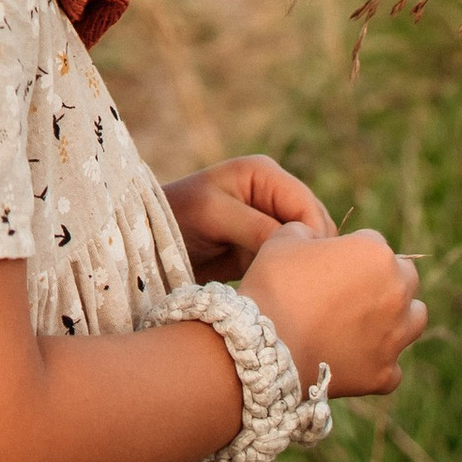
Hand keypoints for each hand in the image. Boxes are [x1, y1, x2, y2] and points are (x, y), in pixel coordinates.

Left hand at [164, 156, 336, 274]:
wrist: (147, 244)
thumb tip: (298, 246)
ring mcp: (269, 220)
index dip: (312, 237)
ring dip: (296, 266)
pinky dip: (285, 275)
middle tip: (296, 284)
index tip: (300, 270)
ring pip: (305, 247)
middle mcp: (272, 193)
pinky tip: (273, 288)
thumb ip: (257, 227)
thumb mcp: (215, 215)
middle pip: (314, 227)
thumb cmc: (175, 219)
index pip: (308, 207)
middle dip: (307, 253)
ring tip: (282, 287)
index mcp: (264, 173)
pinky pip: (288, 262)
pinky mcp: (263, 246)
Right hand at [241, 221, 427, 399]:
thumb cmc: (273, 286)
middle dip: (383, 279)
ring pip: (415, 319)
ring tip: (364, 322)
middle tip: (350, 291)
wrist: (263, 348)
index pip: (373, 242)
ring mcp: (395, 337)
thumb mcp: (284, 238)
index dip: (350, 251)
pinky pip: (393, 366)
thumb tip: (316, 239)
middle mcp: (396, 293)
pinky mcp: (384, 374)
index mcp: (376, 253)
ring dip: (397, 316)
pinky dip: (378, 362)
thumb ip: (309, 230)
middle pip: (405, 277)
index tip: (330, 263)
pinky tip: (353, 358)